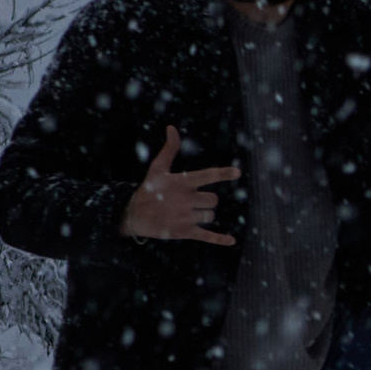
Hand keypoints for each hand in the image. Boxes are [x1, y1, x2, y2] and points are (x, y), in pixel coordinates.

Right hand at [119, 126, 239, 244]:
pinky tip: (231, 241)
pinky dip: (219, 239)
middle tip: (190, 201)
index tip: (237, 172)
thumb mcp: (157, 168)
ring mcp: (184, 217)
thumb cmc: (149, 188)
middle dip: (206, 201)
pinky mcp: (184, 232)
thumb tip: (172, 128)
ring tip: (186, 213)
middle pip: (213, 200)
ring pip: (210, 216)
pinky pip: (207, 236)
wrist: (133, 214)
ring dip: (203, 215)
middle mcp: (184, 200)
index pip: (206, 176)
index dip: (223, 173)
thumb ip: (169, 149)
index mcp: (181, 182)